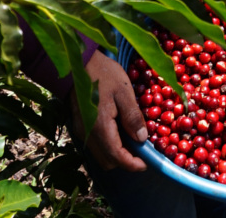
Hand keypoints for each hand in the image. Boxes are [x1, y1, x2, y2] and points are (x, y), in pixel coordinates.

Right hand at [70, 50, 147, 171]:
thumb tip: (143, 139)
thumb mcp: (123, 91)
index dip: (133, 164)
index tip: (147, 163)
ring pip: (100, 154)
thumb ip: (132, 116)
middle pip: (107, 160)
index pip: (117, 157)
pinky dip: (109, 144)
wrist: (77, 62)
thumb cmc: (103, 74)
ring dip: (117, 152)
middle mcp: (87, 134)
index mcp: (100, 127)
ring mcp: (81, 130)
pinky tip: (120, 128)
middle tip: (143, 147)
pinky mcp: (79, 124)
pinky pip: (95, 144)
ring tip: (133, 137)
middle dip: (126, 160)